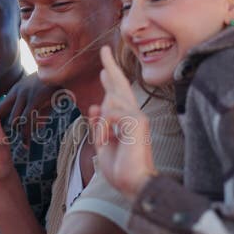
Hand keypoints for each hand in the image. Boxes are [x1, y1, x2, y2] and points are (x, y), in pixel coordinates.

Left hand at [0, 72, 59, 145]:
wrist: (65, 67)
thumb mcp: (44, 96)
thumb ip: (40, 112)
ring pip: (15, 119)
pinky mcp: (35, 98)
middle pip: (3, 113)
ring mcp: (25, 94)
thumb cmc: (56, 83)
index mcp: (17, 90)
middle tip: (5, 145)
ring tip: (23, 146)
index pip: (1, 107)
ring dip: (19, 134)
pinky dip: (26, 133)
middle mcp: (18, 92)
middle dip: (4, 129)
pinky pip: (27, 119)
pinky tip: (28, 144)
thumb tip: (39, 127)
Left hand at [88, 46, 156, 198]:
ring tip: (105, 141)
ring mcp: (138, 117)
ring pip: (109, 104)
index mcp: (125, 120)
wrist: (132, 184)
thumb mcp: (102, 145)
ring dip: (100, 125)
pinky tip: (109, 138)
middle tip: (104, 50)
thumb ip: (98, 125)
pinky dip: (104, 128)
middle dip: (110, 67)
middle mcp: (134, 114)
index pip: (117, 95)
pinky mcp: (138, 121)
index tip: (103, 68)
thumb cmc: (119, 168)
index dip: (110, 80)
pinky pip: (111, 113)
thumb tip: (94, 106)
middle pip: (120, 86)